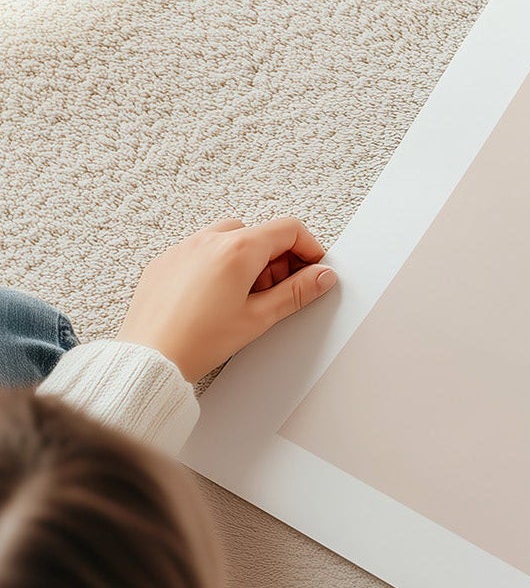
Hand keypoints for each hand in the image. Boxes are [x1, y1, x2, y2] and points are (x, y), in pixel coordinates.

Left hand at [117, 217, 336, 380]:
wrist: (149, 358)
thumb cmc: (198, 341)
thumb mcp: (259, 318)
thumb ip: (296, 292)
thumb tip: (322, 277)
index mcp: (238, 250)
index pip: (288, 230)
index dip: (309, 248)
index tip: (312, 269)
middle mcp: (209, 240)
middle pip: (259, 233)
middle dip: (276, 258)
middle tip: (276, 291)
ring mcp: (184, 248)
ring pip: (229, 238)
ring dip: (246, 258)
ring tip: (244, 296)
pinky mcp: (165, 261)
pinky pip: (200, 250)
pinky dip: (216, 264)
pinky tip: (215, 297)